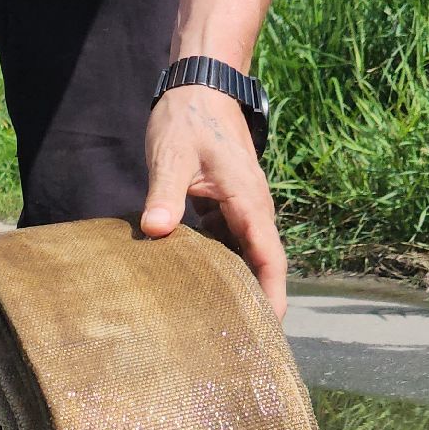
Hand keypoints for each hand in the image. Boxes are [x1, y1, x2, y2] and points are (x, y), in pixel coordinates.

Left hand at [139, 85, 287, 318]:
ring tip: (220, 325)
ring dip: (238, 285)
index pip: (270, 257)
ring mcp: (240, 207)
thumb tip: (155, 229)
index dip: (273, 295)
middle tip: (243, 343)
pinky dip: (219, 265)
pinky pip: (228, 243)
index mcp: (248, 201)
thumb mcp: (172, 156)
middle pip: (262, 264)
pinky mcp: (224, 204)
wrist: (200, 86)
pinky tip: (197, 287)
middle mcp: (252, 209)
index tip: (271, 330)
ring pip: (245, 255)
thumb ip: (164, 193)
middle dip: (258, 301)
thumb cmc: (187, 119)